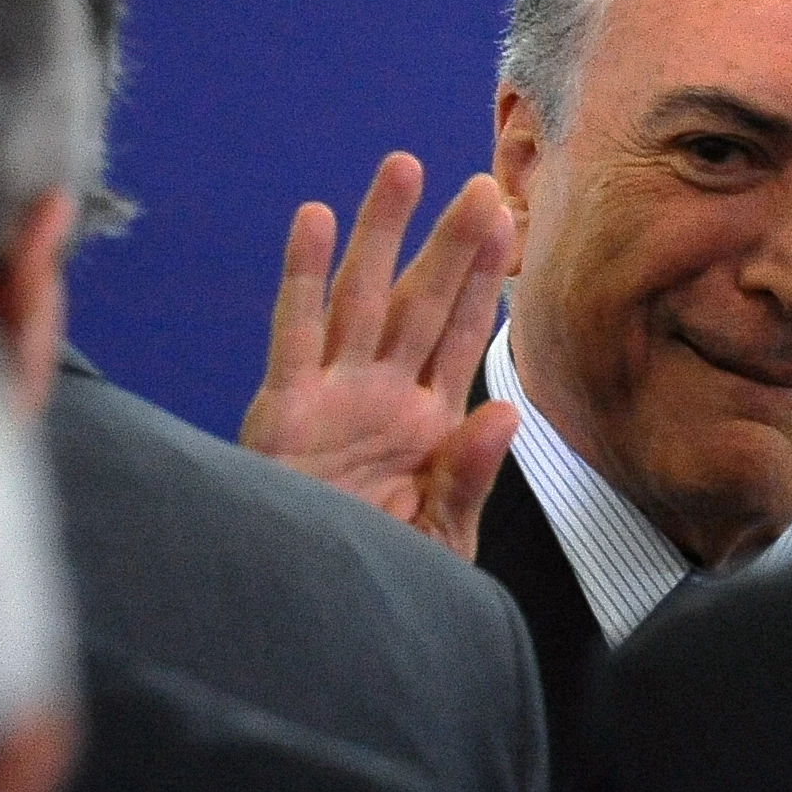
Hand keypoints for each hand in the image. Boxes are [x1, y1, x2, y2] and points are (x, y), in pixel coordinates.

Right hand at [242, 152, 519, 561]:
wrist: (313, 622)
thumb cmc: (382, 582)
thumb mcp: (441, 537)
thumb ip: (469, 474)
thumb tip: (507, 410)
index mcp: (426, 423)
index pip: (461, 335)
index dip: (483, 278)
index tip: (508, 220)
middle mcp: (381, 396)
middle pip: (421, 303)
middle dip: (449, 244)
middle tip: (481, 182)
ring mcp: (332, 396)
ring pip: (362, 298)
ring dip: (381, 234)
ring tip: (401, 169)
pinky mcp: (284, 409)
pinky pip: (295, 333)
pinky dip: (302, 275)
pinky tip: (315, 218)